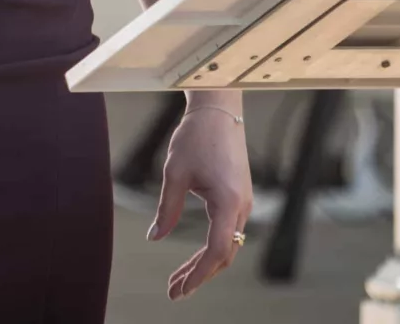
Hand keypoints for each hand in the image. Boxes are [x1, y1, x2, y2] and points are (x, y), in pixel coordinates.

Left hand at [150, 99, 253, 299]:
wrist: (218, 108)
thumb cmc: (196, 137)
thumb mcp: (175, 173)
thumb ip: (167, 209)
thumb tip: (156, 237)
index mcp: (227, 201)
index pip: (217, 250)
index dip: (199, 273)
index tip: (180, 288)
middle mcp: (241, 205)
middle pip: (225, 254)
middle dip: (200, 275)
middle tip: (174, 291)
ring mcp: (243, 201)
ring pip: (228, 244)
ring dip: (205, 264)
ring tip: (179, 278)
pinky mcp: (239, 195)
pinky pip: (228, 231)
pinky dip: (212, 248)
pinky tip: (195, 256)